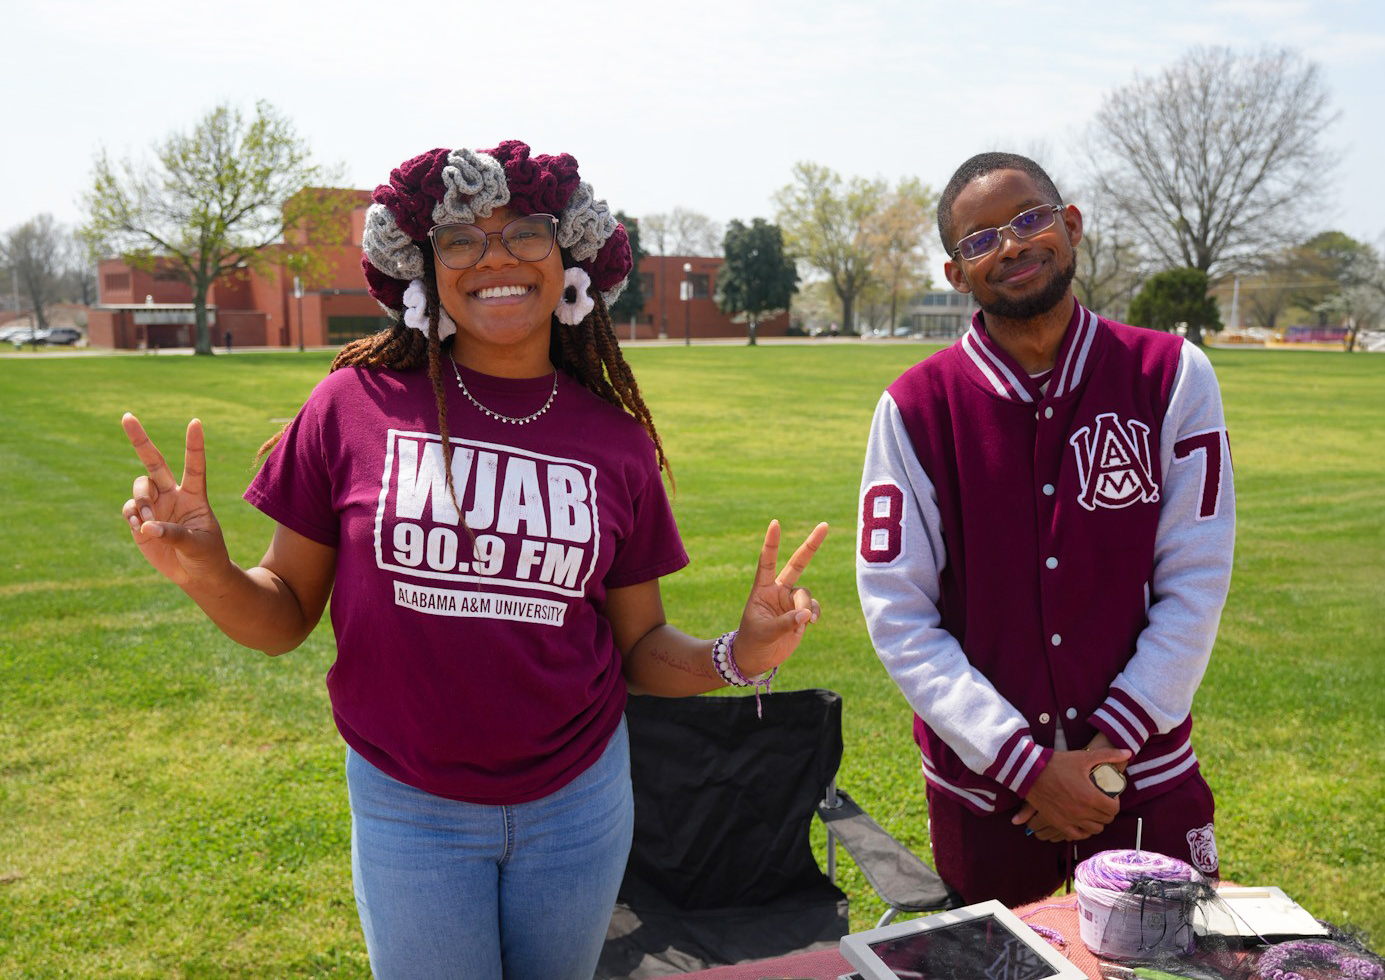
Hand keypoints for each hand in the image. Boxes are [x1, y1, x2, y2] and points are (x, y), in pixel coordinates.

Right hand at [121, 413, 231, 586]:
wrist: (197, 575)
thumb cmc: (206, 556)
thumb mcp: (198, 545)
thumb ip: (174, 534)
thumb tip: (147, 526)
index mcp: (195, 496)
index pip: (195, 466)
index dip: (194, 445)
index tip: (195, 422)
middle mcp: (173, 495)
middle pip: (154, 462)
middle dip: (140, 440)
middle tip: (127, 416)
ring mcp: (155, 506)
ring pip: (140, 487)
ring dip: (141, 501)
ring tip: (147, 521)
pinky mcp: (140, 520)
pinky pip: (129, 508)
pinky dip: (132, 515)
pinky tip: (140, 527)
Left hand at [732, 520, 829, 675]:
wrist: (756, 658)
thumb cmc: (753, 641)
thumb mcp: (764, 632)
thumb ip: (785, 622)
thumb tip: (807, 615)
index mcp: (762, 589)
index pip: (767, 562)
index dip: (771, 543)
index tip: (775, 523)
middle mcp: (778, 590)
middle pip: (798, 563)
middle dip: (811, 545)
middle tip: (824, 525)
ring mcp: (791, 601)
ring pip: (806, 595)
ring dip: (805, 608)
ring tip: (799, 624)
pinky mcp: (801, 614)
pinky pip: (813, 608)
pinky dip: (813, 614)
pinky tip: (810, 623)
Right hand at [1011, 745, 1129, 841]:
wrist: (1030, 772)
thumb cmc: (1057, 763)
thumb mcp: (1083, 757)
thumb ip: (1108, 755)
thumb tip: (1128, 752)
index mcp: (1090, 796)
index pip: (1113, 809)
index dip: (1115, 803)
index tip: (1111, 797)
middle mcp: (1082, 811)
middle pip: (1105, 820)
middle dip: (1107, 812)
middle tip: (1103, 803)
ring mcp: (1070, 819)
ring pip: (1094, 829)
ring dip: (1097, 822)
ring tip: (1094, 812)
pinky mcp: (1058, 823)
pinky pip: (1076, 835)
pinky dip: (1083, 831)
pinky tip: (1083, 823)